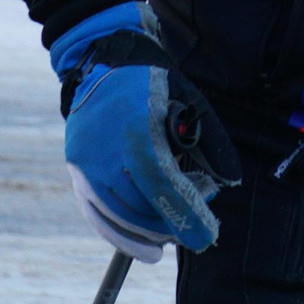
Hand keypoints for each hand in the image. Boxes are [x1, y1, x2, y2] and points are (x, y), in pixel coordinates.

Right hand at [49, 2, 240, 261]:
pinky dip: (119, 233)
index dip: (186, 214)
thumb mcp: (189, 101)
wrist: (102, 55)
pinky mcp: (75, 166)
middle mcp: (105, 149)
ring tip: (172, 236)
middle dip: (171, 224)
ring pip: (118, 214)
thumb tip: (228, 181)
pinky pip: (96, 210)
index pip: (163, 185)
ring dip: (147, 232)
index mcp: (137, 130)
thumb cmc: (153, 79)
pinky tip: (142, 247)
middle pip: (140, 206)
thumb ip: (209, 141)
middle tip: (196, 227)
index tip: (207, 237)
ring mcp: (84, 160)